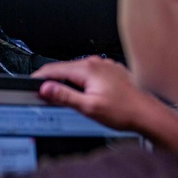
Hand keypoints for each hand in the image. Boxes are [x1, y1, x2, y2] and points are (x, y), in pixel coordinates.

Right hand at [32, 56, 177, 150]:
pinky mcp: (110, 71)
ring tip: (63, 97)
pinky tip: (83, 94)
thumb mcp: (88, 107)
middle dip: (52, 81)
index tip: (30, 85)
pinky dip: (80, 82)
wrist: (147, 114)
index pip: (53, 69)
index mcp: (88, 69)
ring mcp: (104, 66)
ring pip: (76, 71)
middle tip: (43, 95)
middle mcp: (96, 63)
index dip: (38, 78)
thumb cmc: (124, 111)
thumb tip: (46, 88)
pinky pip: (88, 73)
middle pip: (64, 69)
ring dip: (66, 82)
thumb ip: (64, 96)